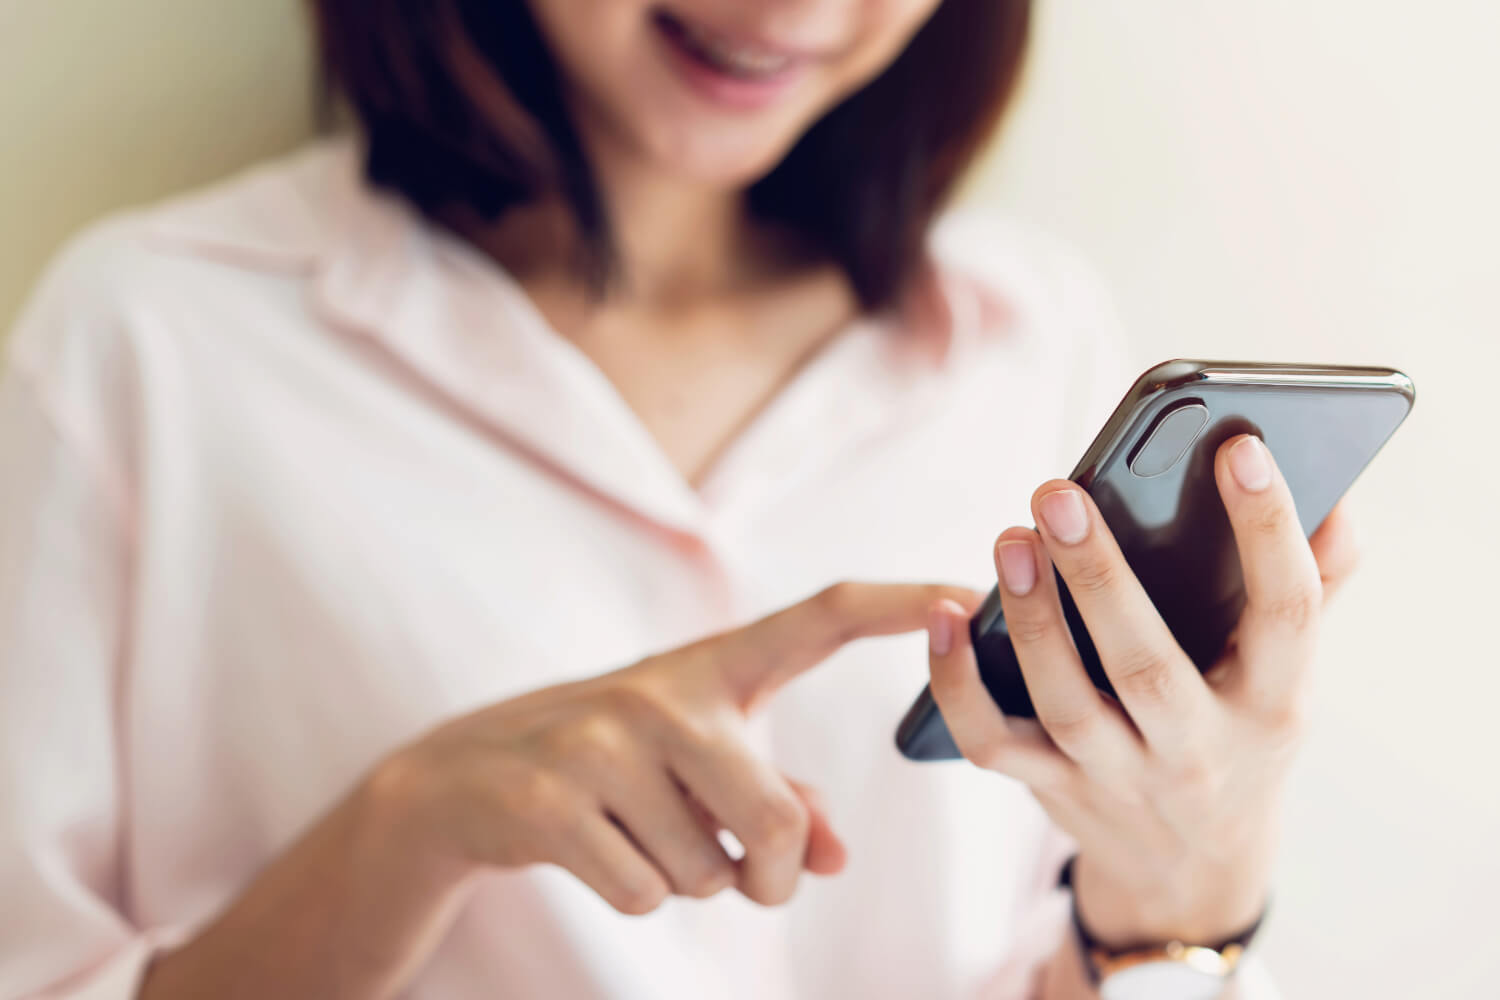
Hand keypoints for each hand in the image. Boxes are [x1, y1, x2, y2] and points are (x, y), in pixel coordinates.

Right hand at [370, 581, 979, 914]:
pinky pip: (646, 893)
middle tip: (744, 871)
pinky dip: (636, 894)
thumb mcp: (697, 765)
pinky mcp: (552, 799)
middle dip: (773, 875)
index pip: (821, 617)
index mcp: (713, 669)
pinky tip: (595, 848)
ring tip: (640, 832)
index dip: (898, 603)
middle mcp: (664, 693)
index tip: (971, 591)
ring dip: (691, 881)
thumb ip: (778, 798)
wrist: (464, 779)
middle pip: (777, 819)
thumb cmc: (613, 766)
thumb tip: (833, 857)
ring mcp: (602, 742)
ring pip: (710, 871)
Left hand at [926, 435, 1358, 946]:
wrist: (1192, 871)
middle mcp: (1197, 751)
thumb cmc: (1241, 738)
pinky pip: (993, 741)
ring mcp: (1119, 778)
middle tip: (1058, 493)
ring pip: (1067, 704)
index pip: (1285, 614)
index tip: (1241, 447)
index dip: (1269, 530)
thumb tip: (1341, 503)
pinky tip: (943, 616)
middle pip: (1146, 666)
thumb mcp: (1289, 677)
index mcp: (1272, 707)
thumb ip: (1314, 589)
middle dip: (1100, 577)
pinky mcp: (1054, 789)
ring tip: (1010, 539)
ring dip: (1030, 619)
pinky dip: (957, 682)